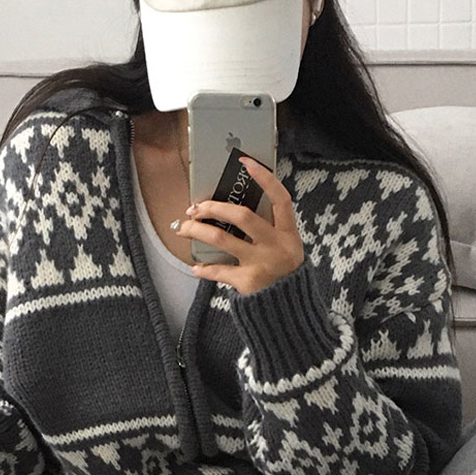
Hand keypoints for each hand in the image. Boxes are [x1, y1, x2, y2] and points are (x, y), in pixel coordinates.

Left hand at [175, 157, 304, 295]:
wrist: (290, 311)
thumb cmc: (283, 275)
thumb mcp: (286, 249)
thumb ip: (269, 230)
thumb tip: (232, 210)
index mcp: (288, 234)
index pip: (280, 199)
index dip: (265, 179)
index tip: (245, 163)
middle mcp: (276, 246)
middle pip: (241, 216)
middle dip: (213, 208)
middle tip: (195, 208)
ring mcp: (262, 264)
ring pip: (221, 239)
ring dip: (198, 231)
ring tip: (184, 229)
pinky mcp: (248, 282)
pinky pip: (219, 271)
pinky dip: (204, 270)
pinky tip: (195, 267)